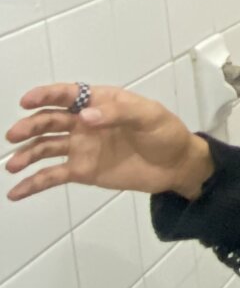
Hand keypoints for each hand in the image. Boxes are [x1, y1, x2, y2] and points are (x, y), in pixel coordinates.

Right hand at [5, 84, 212, 202]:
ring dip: (26, 154)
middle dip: (30, 126)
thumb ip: (118, 113)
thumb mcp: (149, 116)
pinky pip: (52, 176)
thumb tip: (85, 117)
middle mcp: (84, 123)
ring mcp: (80, 147)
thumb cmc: (164, 133)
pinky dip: (33, 183)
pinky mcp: (82, 171)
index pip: (69, 95)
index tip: (27, 101)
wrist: (175, 165)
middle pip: (50, 121)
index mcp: (100, 102)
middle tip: (14, 135)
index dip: (47, 95)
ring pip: (46, 148)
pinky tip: (15, 192)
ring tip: (12, 165)